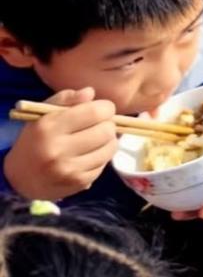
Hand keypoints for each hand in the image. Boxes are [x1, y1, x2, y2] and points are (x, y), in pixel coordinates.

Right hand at [2, 88, 117, 199]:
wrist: (19, 177)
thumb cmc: (35, 139)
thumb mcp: (43, 113)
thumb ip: (66, 98)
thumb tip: (90, 93)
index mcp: (50, 128)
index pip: (95, 112)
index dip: (105, 107)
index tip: (102, 108)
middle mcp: (58, 151)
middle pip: (106, 131)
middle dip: (108, 123)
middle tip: (100, 124)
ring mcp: (69, 170)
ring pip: (109, 148)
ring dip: (108, 140)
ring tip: (97, 138)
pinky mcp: (77, 184)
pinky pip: (103, 165)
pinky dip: (101, 157)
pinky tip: (90, 153)